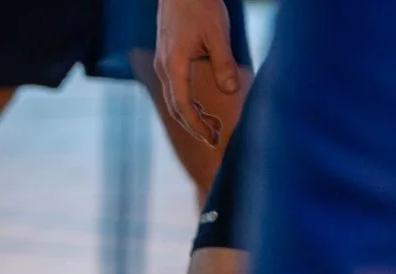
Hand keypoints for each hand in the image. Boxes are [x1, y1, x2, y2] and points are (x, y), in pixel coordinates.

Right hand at [155, 0, 244, 146]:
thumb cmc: (199, 6)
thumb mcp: (217, 33)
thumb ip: (223, 63)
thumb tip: (232, 91)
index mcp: (174, 66)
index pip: (182, 105)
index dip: (196, 125)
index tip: (211, 138)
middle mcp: (164, 68)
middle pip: (175, 107)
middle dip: (194, 125)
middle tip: (214, 138)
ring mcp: (163, 63)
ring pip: (174, 98)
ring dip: (191, 114)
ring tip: (212, 124)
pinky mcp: (167, 58)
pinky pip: (174, 87)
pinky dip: (187, 101)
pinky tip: (200, 104)